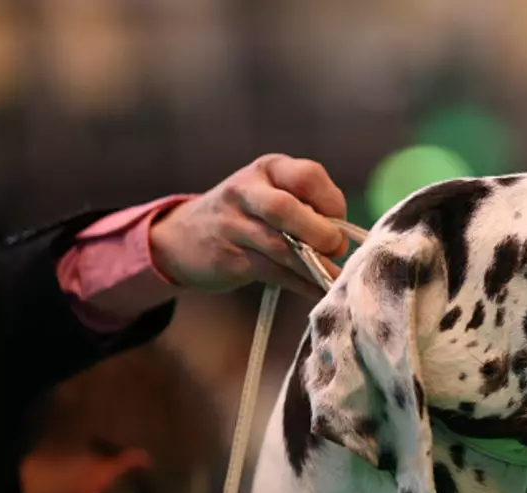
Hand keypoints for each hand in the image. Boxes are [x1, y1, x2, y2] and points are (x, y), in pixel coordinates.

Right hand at [150, 154, 348, 296]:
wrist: (183, 237)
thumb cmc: (246, 214)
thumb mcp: (271, 193)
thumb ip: (306, 207)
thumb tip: (343, 238)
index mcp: (268, 168)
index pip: (308, 175)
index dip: (331, 201)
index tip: (340, 221)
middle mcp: (246, 191)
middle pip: (286, 209)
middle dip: (319, 232)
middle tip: (335, 248)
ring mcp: (233, 224)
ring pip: (280, 246)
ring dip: (314, 264)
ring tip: (335, 276)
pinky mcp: (230, 258)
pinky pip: (274, 273)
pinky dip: (302, 283)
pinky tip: (319, 289)